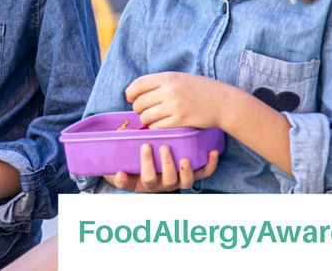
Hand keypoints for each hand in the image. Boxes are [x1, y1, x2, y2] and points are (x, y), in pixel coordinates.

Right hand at [103, 144, 219, 192]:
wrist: (148, 165)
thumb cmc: (132, 165)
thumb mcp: (124, 169)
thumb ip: (121, 171)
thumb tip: (118, 173)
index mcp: (147, 184)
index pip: (148, 180)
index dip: (146, 165)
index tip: (145, 146)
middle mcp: (165, 184)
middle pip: (168, 181)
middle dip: (166, 164)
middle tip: (163, 147)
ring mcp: (179, 179)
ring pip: (186, 181)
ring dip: (186, 171)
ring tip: (185, 159)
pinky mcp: (192, 173)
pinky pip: (204, 173)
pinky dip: (210, 164)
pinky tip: (212, 152)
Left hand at [125, 72, 232, 129]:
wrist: (223, 102)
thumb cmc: (201, 90)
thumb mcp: (181, 78)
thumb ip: (161, 83)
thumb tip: (135, 91)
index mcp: (169, 77)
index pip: (138, 84)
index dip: (130, 93)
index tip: (130, 98)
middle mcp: (170, 90)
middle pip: (139, 102)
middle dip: (138, 109)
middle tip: (144, 111)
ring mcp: (175, 106)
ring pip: (146, 116)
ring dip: (146, 119)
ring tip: (153, 118)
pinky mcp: (180, 121)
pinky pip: (157, 127)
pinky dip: (156, 127)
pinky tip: (162, 124)